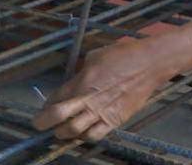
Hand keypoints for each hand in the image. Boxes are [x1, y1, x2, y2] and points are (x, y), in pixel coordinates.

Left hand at [32, 40, 163, 140]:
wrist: (150, 64)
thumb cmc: (124, 54)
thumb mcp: (96, 55)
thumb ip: (82, 71)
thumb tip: (74, 80)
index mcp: (83, 80)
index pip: (55, 99)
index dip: (45, 107)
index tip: (44, 109)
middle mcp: (89, 99)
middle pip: (58, 118)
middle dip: (44, 123)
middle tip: (41, 124)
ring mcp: (103, 111)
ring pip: (74, 131)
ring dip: (63, 133)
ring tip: (63, 130)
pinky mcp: (116, 120)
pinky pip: (95, 136)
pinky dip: (85, 136)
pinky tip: (84, 131)